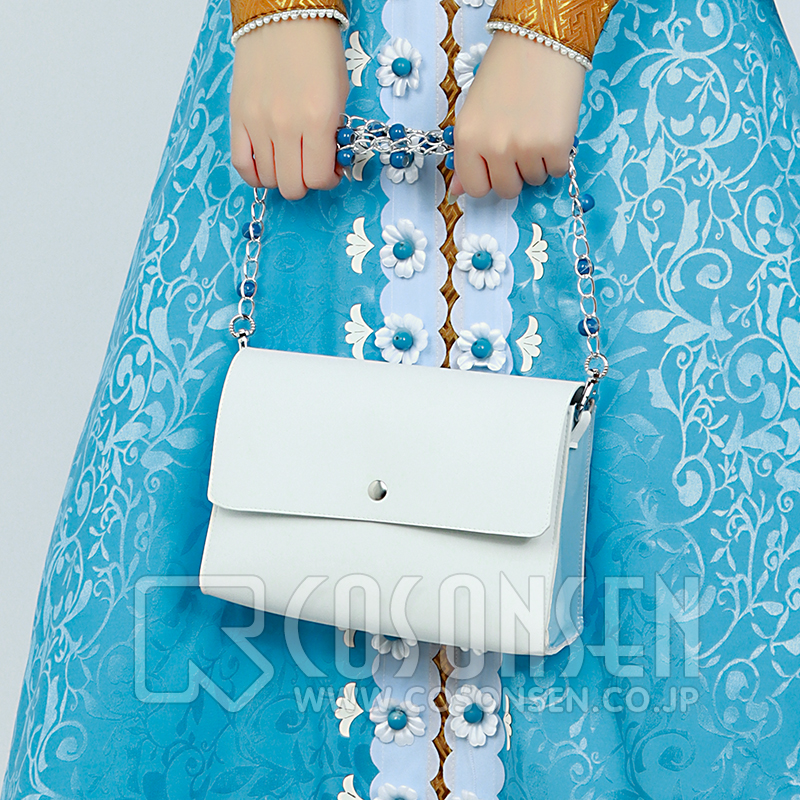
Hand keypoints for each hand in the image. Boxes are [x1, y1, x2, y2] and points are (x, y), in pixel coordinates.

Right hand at [230, 19, 348, 199]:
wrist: (285, 15)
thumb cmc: (317, 50)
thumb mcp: (339, 96)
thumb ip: (332, 135)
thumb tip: (328, 165)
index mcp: (317, 119)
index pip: (319, 178)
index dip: (328, 180)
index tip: (331, 171)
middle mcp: (285, 125)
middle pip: (292, 185)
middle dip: (305, 183)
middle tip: (310, 168)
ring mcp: (258, 122)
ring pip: (268, 179)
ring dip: (281, 177)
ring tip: (289, 161)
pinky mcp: (238, 115)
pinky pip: (241, 163)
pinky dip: (254, 174)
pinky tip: (266, 166)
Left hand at [451, 32, 584, 199]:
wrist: (540, 41)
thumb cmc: (504, 74)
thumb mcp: (474, 113)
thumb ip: (467, 154)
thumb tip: (458, 191)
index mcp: (468, 140)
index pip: (475, 189)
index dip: (488, 178)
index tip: (496, 164)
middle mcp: (494, 147)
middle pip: (506, 190)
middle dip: (514, 173)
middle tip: (520, 141)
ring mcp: (525, 148)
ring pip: (534, 180)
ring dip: (537, 162)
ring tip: (537, 127)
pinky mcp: (556, 145)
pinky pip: (557, 171)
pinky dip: (558, 156)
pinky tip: (553, 128)